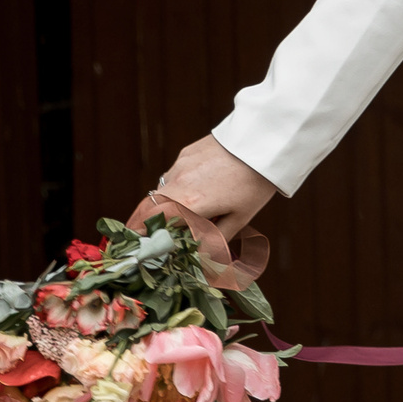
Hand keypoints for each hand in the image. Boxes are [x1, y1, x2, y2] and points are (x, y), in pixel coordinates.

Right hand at [135, 135, 277, 235]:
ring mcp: (180, 166)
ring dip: (161, 204)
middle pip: (148, 206)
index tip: (138, 245)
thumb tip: (203, 258)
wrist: (264, 143)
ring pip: (160, 190)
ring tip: (173, 216)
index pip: (151, 222)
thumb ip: (216, 240)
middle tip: (142, 234)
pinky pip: (173, 175)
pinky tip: (192, 191)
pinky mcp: (186, 153)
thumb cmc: (255, 184)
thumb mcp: (239, 218)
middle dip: (141, 221)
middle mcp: (178, 183)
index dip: (140, 234)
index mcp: (190, 204)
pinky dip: (175, 187)